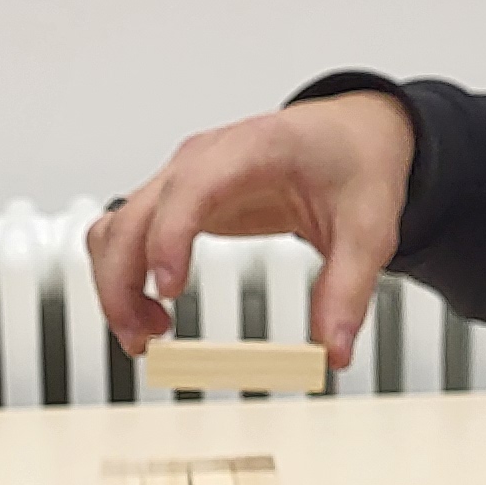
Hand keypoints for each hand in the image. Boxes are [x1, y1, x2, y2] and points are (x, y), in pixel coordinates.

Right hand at [87, 90, 414, 367]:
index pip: (191, 188)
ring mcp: (182, 179)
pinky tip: (152, 309)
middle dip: (124, 283)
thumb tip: (332, 349)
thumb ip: (347, 290)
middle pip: (133, 216)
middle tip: (147, 340)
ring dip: (116, 284)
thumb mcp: (369, 229)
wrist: (351, 135)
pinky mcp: (176, 200)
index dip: (169, 238)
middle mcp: (202, 160)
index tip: (170, 290)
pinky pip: (126, 234)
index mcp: (252, 150)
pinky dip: (123, 274)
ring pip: (116, 228)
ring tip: (148, 334)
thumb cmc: (353, 162)